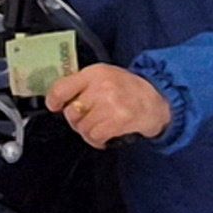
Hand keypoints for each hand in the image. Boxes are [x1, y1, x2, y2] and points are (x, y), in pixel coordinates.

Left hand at [46, 63, 174, 146]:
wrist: (158, 101)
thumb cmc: (129, 90)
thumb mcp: (106, 77)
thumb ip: (84, 84)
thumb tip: (60, 100)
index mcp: (95, 73)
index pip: (63, 86)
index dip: (54, 99)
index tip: (55, 105)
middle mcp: (101, 86)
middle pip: (72, 111)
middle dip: (77, 121)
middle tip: (88, 120)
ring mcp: (110, 103)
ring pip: (82, 127)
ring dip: (88, 132)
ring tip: (99, 128)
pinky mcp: (119, 120)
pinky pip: (95, 136)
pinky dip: (97, 140)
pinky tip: (104, 136)